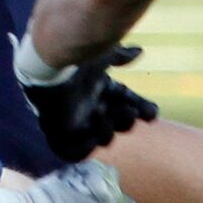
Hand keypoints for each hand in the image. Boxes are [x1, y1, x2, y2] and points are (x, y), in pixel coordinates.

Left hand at [19, 41, 160, 162]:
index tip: (152, 114)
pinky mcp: (61, 133)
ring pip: (102, 137)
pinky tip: (91, 132)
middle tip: (128, 111)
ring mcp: (77, 121)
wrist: (50, 66)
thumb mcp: (103, 55)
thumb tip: (138, 51)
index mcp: (102, 89)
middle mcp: (91, 105)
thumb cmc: (77, 59)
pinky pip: (75, 152)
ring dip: (107, 130)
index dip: (142, 109)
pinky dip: (85, 147)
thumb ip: (120, 56)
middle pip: (118, 123)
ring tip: (103, 114)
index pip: (128, 103)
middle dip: (127, 120)